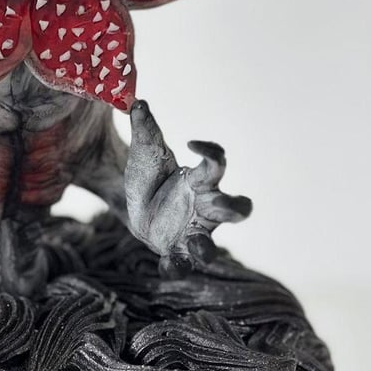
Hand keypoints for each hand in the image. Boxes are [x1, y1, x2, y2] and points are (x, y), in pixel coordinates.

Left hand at [124, 100, 250, 263]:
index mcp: (200, 180)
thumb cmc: (149, 175)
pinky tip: (166, 265)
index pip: (218, 164)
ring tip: (196, 244)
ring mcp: (193, 231)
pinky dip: (176, 267)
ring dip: (206, 247)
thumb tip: (138, 103)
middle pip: (237, 209)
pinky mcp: (176, 250)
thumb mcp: (144, 152)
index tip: (191, 142)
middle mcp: (205, 208)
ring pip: (212, 245)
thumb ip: (145, 130)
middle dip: (235, 207)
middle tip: (220, 204)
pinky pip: (182, 264)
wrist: (133, 202)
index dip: (212, 152)